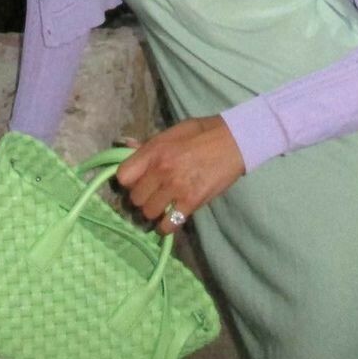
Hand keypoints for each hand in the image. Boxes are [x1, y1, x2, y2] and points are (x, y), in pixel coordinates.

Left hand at [113, 115, 245, 235]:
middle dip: (143, 197)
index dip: (128, 181)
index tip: (137, 181)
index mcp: (155, 150)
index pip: (123, 176)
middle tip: (154, 194)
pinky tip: (173, 216)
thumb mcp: (173, 132)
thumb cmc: (203, 133)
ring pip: (149, 213)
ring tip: (164, 205)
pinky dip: (167, 225)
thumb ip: (149, 145)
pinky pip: (168, 225)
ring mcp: (176, 187)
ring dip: (155, 211)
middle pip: (135, 198)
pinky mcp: (191, 202)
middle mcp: (161, 170)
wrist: (234, 141)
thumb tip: (125, 145)